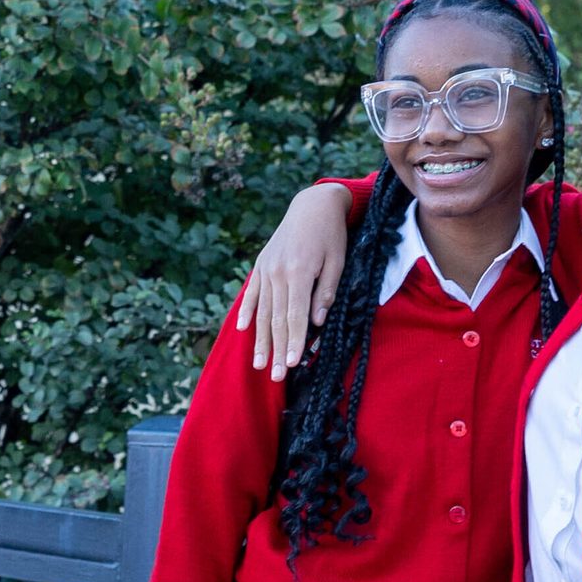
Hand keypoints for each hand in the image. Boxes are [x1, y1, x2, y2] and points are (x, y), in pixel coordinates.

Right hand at [236, 183, 352, 380]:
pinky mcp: (261, 265)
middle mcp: (277, 272)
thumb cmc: (331, 235)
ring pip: (262, 311)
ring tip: (259, 364)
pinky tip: (243, 330)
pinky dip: (247, 312)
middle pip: (276, 319)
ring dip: (260, 340)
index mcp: (298, 272)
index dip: (294, 342)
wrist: (313, 205)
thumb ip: (325, 292)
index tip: (292, 364)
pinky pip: (252, 293)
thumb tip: (316, 323)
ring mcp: (266, 269)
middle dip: (276, 350)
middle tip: (276, 376)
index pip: (295, 316)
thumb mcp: (337, 262)